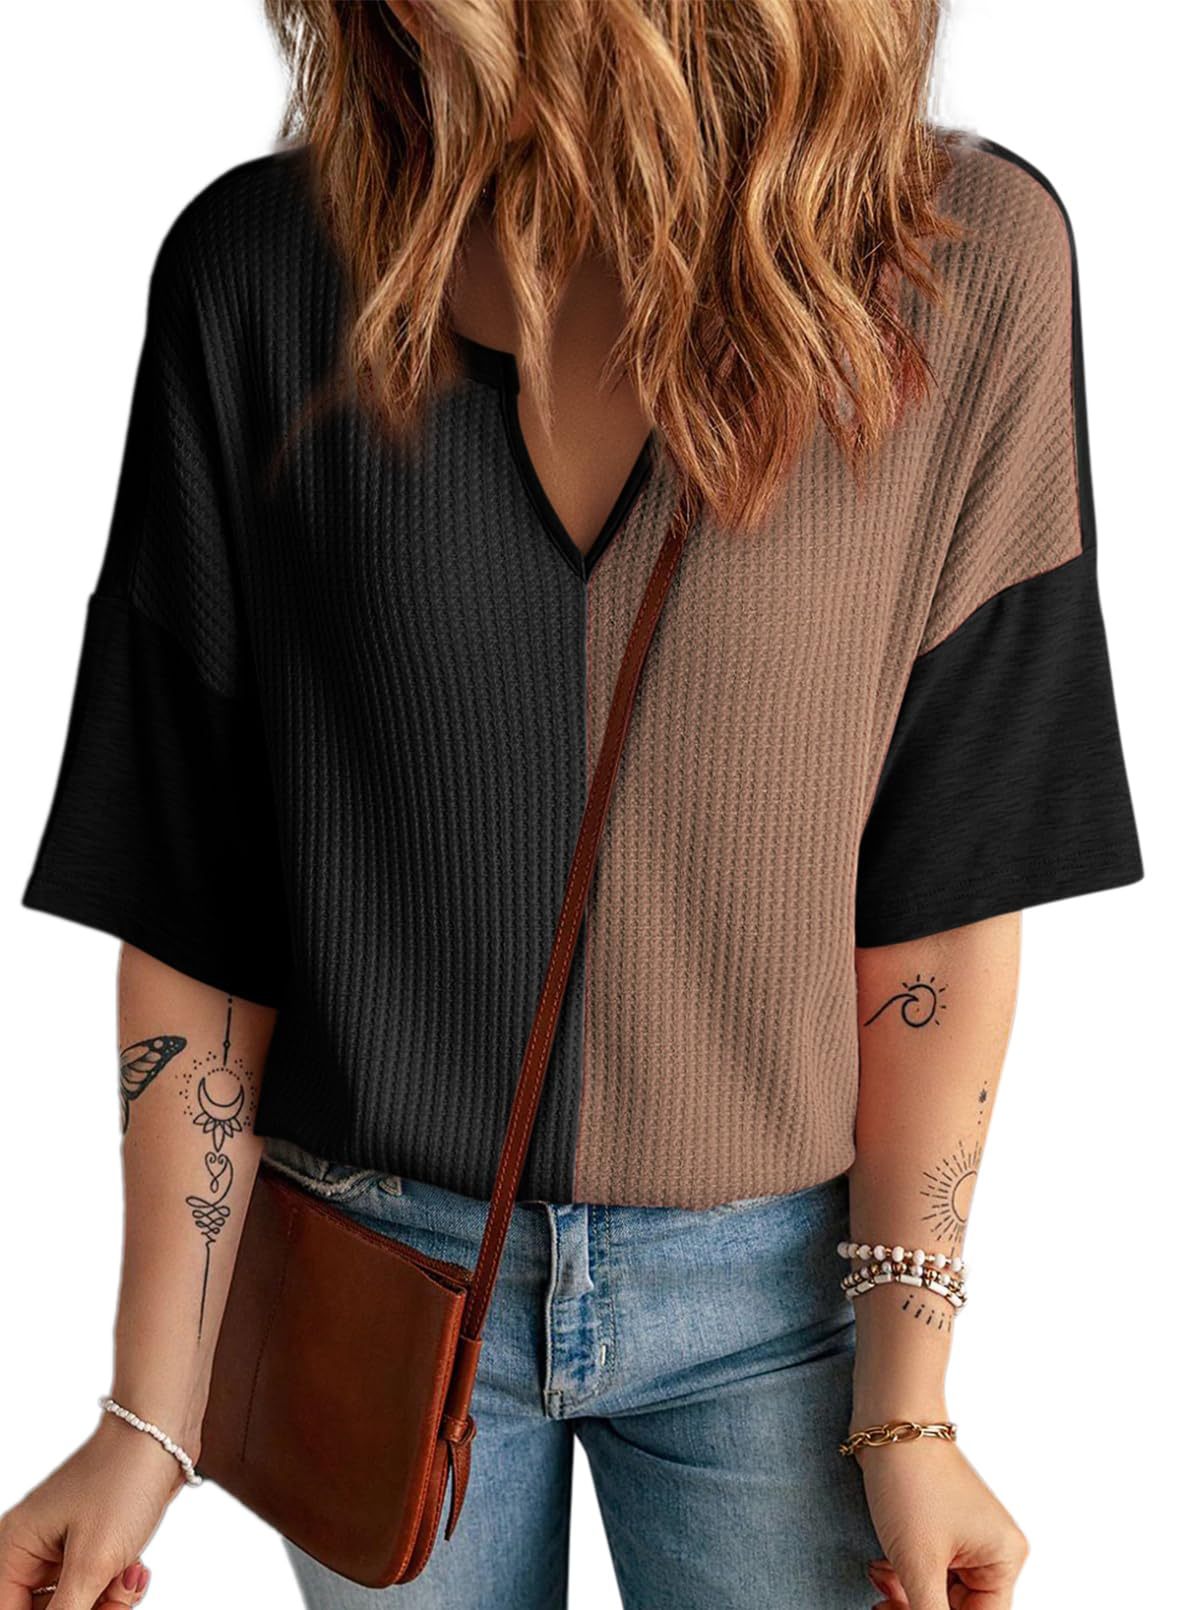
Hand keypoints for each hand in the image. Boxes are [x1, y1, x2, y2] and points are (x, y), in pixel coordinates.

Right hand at [0, 1412, 181, 1608]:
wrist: (162, 1433)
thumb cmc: (122, 1481)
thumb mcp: (93, 1561)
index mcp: (13, 1550)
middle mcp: (30, 1550)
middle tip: (117, 1602)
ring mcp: (61, 1547)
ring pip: (74, 1605)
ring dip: (106, 1602)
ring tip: (129, 1578)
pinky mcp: (91, 1543)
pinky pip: (95, 1587)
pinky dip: (116, 1586)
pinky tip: (136, 1569)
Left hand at [856, 1437, 1028, 1608]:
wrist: (887, 1420)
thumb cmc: (909, 1480)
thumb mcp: (917, 1562)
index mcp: (1004, 1558)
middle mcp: (993, 1549)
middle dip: (918, 1608)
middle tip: (883, 1604)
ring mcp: (967, 1538)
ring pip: (939, 1593)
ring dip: (907, 1594)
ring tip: (880, 1576)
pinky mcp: (940, 1527)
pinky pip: (928, 1570)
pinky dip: (904, 1574)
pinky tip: (882, 1566)